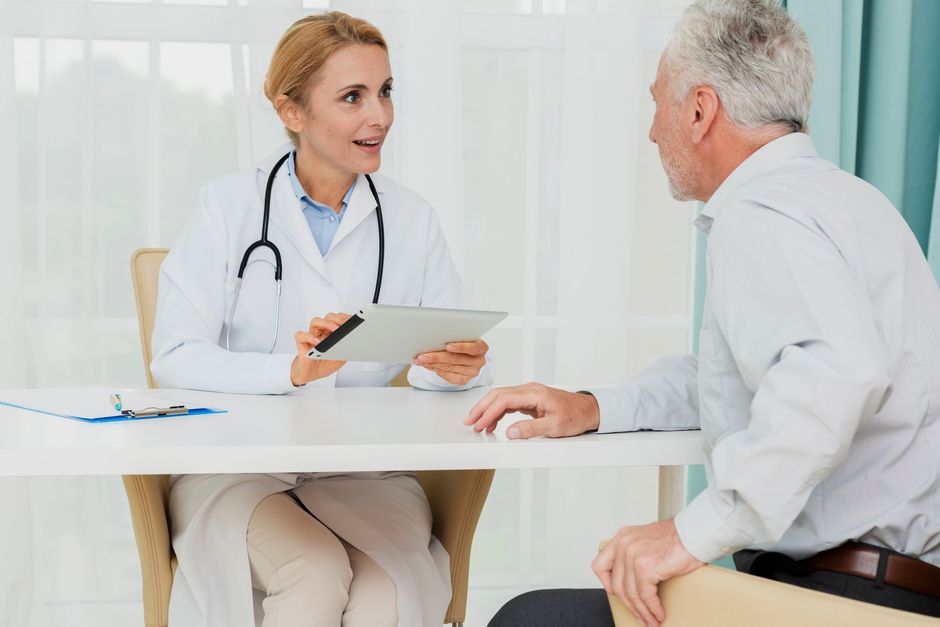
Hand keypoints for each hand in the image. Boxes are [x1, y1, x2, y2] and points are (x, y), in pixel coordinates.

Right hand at [290, 312, 350, 385]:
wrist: (310, 375)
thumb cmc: (323, 365)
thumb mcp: (339, 360)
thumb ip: (345, 352)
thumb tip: (353, 345)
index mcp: (331, 335)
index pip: (338, 320)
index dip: (345, 318)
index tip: (354, 320)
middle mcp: (321, 333)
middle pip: (328, 318)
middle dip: (338, 318)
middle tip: (346, 324)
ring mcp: (311, 337)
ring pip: (315, 322)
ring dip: (326, 323)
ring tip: (335, 329)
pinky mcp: (302, 344)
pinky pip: (301, 335)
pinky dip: (309, 337)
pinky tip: (318, 342)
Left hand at [414, 339, 487, 385]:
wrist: (470, 357)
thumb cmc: (465, 344)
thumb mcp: (464, 337)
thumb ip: (455, 338)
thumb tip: (436, 338)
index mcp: (481, 348)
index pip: (472, 348)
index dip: (460, 347)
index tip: (447, 346)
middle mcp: (478, 361)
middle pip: (456, 359)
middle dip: (437, 357)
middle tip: (423, 355)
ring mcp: (472, 372)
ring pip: (449, 368)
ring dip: (432, 364)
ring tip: (421, 360)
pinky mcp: (464, 380)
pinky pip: (448, 376)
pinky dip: (436, 370)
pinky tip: (428, 366)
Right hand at [464, 382, 599, 438]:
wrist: (587, 410)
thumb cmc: (574, 416)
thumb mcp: (554, 427)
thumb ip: (531, 429)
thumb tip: (510, 432)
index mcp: (534, 393)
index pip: (504, 399)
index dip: (489, 412)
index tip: (479, 425)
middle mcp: (529, 389)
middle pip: (498, 394)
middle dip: (481, 408)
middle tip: (469, 423)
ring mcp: (528, 393)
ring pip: (501, 397)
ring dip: (487, 410)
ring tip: (477, 425)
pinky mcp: (529, 399)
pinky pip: (508, 402)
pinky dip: (497, 412)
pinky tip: (492, 423)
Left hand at [592, 520, 702, 626]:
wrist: (695, 533)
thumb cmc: (678, 538)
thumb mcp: (646, 542)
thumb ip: (634, 555)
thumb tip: (633, 582)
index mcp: (622, 537)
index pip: (600, 565)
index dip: (607, 585)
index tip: (619, 595)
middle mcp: (623, 544)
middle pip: (616, 585)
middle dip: (629, 605)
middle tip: (640, 616)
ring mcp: (632, 555)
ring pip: (630, 593)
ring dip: (642, 611)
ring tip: (651, 620)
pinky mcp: (645, 567)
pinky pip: (645, 595)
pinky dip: (652, 608)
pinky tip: (658, 614)